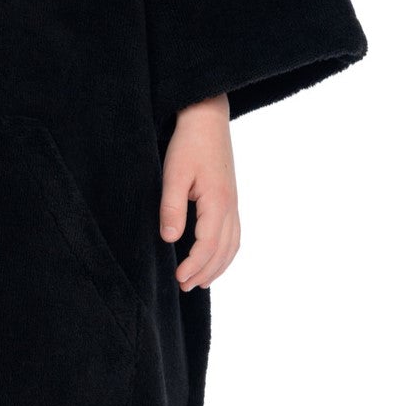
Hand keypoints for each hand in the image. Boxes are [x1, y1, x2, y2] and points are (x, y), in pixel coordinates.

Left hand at [159, 94, 240, 291]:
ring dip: (218, 266)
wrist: (207, 118)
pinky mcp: (231, 198)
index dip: (194, 266)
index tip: (178, 278)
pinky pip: (235, 234)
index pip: (208, 245)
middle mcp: (231, 205)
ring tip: (200, 282)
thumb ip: (172, 207)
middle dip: (205, 272)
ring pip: (233, 245)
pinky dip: (226, 252)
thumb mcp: (173, 174)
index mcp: (218, 201)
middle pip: (223, 250)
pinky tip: (215, 258)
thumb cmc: (189, 143)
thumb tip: (170, 239)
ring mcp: (234, 202)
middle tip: (184, 286)